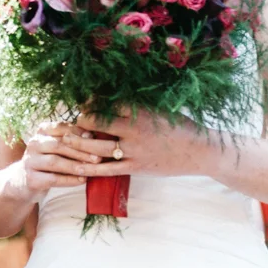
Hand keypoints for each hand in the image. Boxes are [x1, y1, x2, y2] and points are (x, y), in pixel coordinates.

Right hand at [18, 122, 122, 194]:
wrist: (23, 181)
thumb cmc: (47, 162)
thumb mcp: (56, 148)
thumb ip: (71, 141)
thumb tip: (92, 136)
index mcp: (41, 132)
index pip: (60, 127)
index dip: (77, 132)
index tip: (93, 137)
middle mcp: (33, 144)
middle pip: (58, 144)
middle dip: (80, 151)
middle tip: (98, 157)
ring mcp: (30, 162)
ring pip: (55, 161)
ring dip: (75, 165)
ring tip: (91, 169)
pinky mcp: (31, 179)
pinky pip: (52, 179)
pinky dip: (69, 180)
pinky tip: (82, 180)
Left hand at [75, 108, 215, 179]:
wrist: (200, 151)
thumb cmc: (179, 126)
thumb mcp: (158, 108)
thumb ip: (134, 104)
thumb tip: (108, 97)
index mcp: (139, 111)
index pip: (105, 103)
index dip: (90, 102)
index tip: (83, 100)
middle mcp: (134, 131)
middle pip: (96, 123)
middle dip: (81, 120)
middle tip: (75, 119)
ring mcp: (134, 151)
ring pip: (96, 148)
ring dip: (78, 143)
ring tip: (66, 138)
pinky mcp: (136, 168)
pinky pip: (107, 170)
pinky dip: (90, 168)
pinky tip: (76, 165)